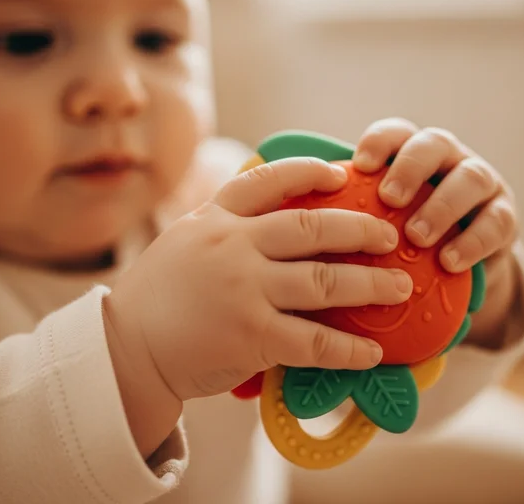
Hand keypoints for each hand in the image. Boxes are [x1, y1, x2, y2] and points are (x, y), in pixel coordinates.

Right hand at [104, 157, 413, 449]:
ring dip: (370, 284)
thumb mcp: (183, 243)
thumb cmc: (154, 298)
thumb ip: (222, 229)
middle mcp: (232, 246)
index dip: (309, 172)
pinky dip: (348, 347)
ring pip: (324, 280)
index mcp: (215, 219)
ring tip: (400, 288)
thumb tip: (271, 227)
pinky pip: (314, 340)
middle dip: (359, 228)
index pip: (268, 180)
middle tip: (390, 236)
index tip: (341, 173)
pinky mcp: (251, 335)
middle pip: (311, 226)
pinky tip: (371, 351)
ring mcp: (243, 289)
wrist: (123, 348)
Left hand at [352, 118, 519, 347]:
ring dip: (443, 205)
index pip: (395, 132)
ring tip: (418, 236)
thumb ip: (343, 217)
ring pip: (471, 178)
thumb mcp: (373, 222)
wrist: (455, 265)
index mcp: (410, 152)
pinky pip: (497, 223)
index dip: (379, 143)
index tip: (359, 165)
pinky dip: (474, 240)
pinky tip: (450, 261)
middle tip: (389, 198)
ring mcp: (481, 183)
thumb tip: (288, 227)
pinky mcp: (506, 216)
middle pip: (434, 144)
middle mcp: (448, 159)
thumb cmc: (398, 239)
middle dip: (411, 167)